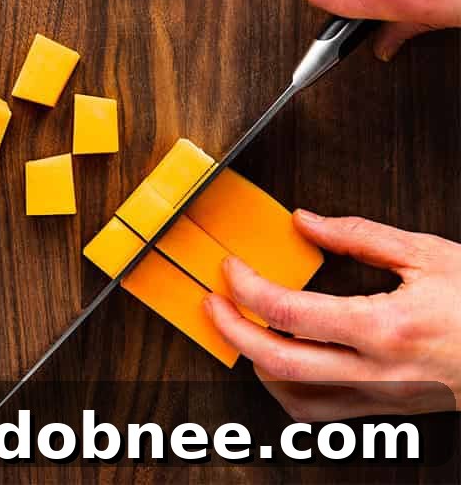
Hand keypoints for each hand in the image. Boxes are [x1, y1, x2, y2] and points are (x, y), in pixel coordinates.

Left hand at [205, 211, 460, 419]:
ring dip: (258, 365)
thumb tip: (305, 222)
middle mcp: (378, 372)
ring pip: (296, 399)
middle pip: (281, 364)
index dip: (248, 290)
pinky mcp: (388, 412)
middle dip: (233, 333)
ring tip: (243, 328)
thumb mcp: (425, 254)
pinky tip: (282, 362)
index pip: (291, 314)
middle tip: (213, 303)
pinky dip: (290, 391)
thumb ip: (357, 236)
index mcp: (383, 328)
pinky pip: (323, 414)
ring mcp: (382, 399)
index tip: (229, 269)